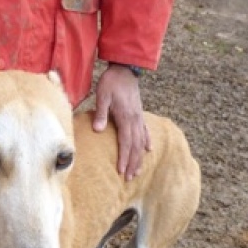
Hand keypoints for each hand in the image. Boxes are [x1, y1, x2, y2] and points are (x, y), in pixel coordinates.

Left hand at [92, 64, 151, 180]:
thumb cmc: (111, 82)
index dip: (124, 158)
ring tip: (137, 172)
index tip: (121, 171)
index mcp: (126, 117)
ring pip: (141, 142)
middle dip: (132, 163)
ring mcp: (139, 118)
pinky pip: (145, 131)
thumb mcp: (102, 95)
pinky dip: (147, 142)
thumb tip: (98, 130)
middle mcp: (135, 120)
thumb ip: (101, 113)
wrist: (124, 69)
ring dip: (139, 158)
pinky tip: (148, 151)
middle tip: (128, 178)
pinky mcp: (139, 114)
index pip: (125, 142)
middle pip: (135, 146)